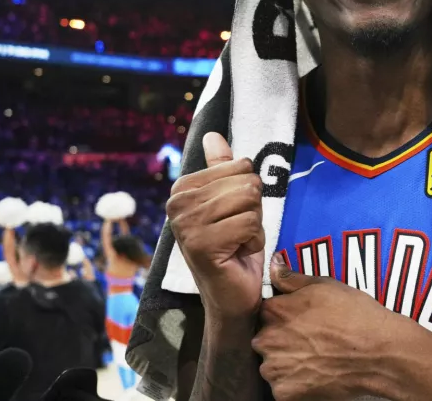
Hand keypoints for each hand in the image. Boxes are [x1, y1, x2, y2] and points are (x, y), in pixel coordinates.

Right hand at [166, 132, 264, 319]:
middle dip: (254, 209)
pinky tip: (238, 254)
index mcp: (182, 189)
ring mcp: (186, 225)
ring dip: (255, 225)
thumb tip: (213, 136)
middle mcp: (177, 204)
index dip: (248, 192)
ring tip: (238, 242)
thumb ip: (222, 169)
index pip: (241, 166)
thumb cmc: (234, 247)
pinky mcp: (200, 245)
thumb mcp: (231, 203)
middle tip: (238, 232)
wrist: (231, 296)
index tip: (232, 216)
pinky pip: (250, 223)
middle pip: (246, 182)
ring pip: (250, 201)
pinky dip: (255, 241)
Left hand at [252, 256, 416, 399]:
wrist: (379, 353)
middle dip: (283, 342)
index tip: (303, 322)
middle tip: (313, 343)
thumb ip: (292, 278)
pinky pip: (283, 389)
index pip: (267, 314)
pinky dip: (297, 386)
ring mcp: (274, 370)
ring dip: (288, 365)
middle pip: (267, 341)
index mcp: (274, 311)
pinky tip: (318, 375)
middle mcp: (267, 340)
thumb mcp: (325, 286)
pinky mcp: (284, 394)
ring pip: (273, 367)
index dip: (286, 318)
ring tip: (317, 360)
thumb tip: (273, 264)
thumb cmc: (356, 316)